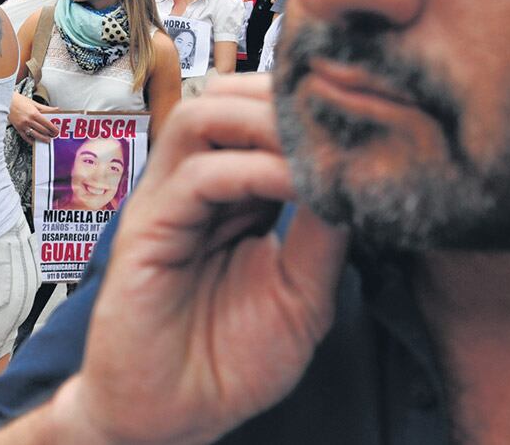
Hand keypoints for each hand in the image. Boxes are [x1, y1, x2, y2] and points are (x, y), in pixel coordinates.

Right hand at [8, 92, 58, 143]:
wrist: (6, 102)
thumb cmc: (19, 101)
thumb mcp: (34, 103)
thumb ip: (46, 108)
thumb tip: (57, 109)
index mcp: (34, 113)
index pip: (47, 123)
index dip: (53, 128)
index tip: (56, 131)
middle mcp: (29, 120)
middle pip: (42, 130)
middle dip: (49, 134)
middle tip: (53, 135)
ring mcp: (23, 126)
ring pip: (35, 135)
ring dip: (42, 139)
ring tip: (47, 140)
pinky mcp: (18, 129)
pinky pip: (26, 137)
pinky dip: (31, 140)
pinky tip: (35, 141)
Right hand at [47, 75, 348, 443]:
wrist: (176, 414)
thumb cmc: (232, 359)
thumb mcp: (303, 294)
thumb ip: (323, 234)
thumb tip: (355, 174)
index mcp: (233, 193)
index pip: (259, 116)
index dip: (304, 106)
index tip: (363, 111)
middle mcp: (194, 184)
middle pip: (225, 96)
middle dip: (282, 96)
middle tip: (338, 118)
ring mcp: (167, 201)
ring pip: (201, 115)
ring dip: (262, 119)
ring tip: (313, 147)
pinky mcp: (146, 228)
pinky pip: (195, 176)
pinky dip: (249, 169)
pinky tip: (295, 186)